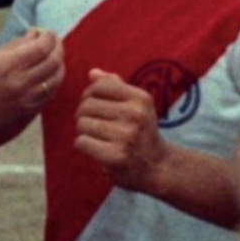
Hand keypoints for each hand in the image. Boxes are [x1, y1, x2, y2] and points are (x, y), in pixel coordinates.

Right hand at [0, 28, 63, 148]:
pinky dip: (54, 80)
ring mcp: (28, 99)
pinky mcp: (32, 112)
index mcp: (6, 66)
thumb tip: (35, 33)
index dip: (49, 37)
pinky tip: (50, 75)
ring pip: (56, 78)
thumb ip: (14, 46)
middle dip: (58, 47)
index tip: (48, 33)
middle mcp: (20, 82)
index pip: (41, 47)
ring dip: (59, 64)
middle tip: (54, 43)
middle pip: (53, 61)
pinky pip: (51, 92)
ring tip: (54, 57)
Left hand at [74, 69, 170, 194]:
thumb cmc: (142, 132)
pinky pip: (82, 142)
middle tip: (94, 125)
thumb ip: (115, 87)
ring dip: (84, 131)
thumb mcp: (137, 105)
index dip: (89, 94)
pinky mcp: (116, 156)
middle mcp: (135, 115)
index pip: (100, 86)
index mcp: (140, 98)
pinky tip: (97, 149)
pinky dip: (84, 145)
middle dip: (84, 115)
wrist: (157, 166)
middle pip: (87, 105)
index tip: (93, 105)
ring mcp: (126, 136)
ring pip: (82, 124)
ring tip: (97, 137)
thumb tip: (92, 73)